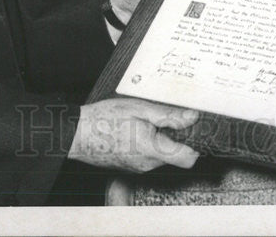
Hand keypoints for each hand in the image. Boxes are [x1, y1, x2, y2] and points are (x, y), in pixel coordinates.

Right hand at [68, 97, 199, 171]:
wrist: (78, 134)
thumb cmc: (104, 119)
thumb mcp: (139, 108)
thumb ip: (168, 115)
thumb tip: (192, 117)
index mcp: (152, 149)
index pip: (189, 157)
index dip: (197, 143)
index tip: (196, 128)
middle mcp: (148, 164)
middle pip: (177, 154)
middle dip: (176, 136)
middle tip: (164, 117)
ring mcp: (139, 167)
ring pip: (163, 155)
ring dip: (162, 139)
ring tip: (146, 121)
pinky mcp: (133, 166)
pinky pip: (150, 157)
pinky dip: (150, 144)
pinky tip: (137, 130)